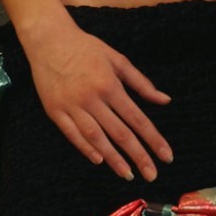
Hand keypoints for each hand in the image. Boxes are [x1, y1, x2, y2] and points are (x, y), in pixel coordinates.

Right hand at [26, 21, 173, 180]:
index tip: (166, 156)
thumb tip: (165, 100)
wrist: (49, 40)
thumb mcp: (118, 59)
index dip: (153, 139)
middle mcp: (92, 98)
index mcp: (110, 85)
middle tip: (152, 175)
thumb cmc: (87, 48)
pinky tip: (99, 160)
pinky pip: (72, 135)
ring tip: (128, 174)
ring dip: (114, 158)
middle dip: (138, 155)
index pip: (137, 118)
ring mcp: (72, 106)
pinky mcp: (55, 111)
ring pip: (96, 138)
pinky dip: (86, 148)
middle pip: (120, 133)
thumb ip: (141, 82)